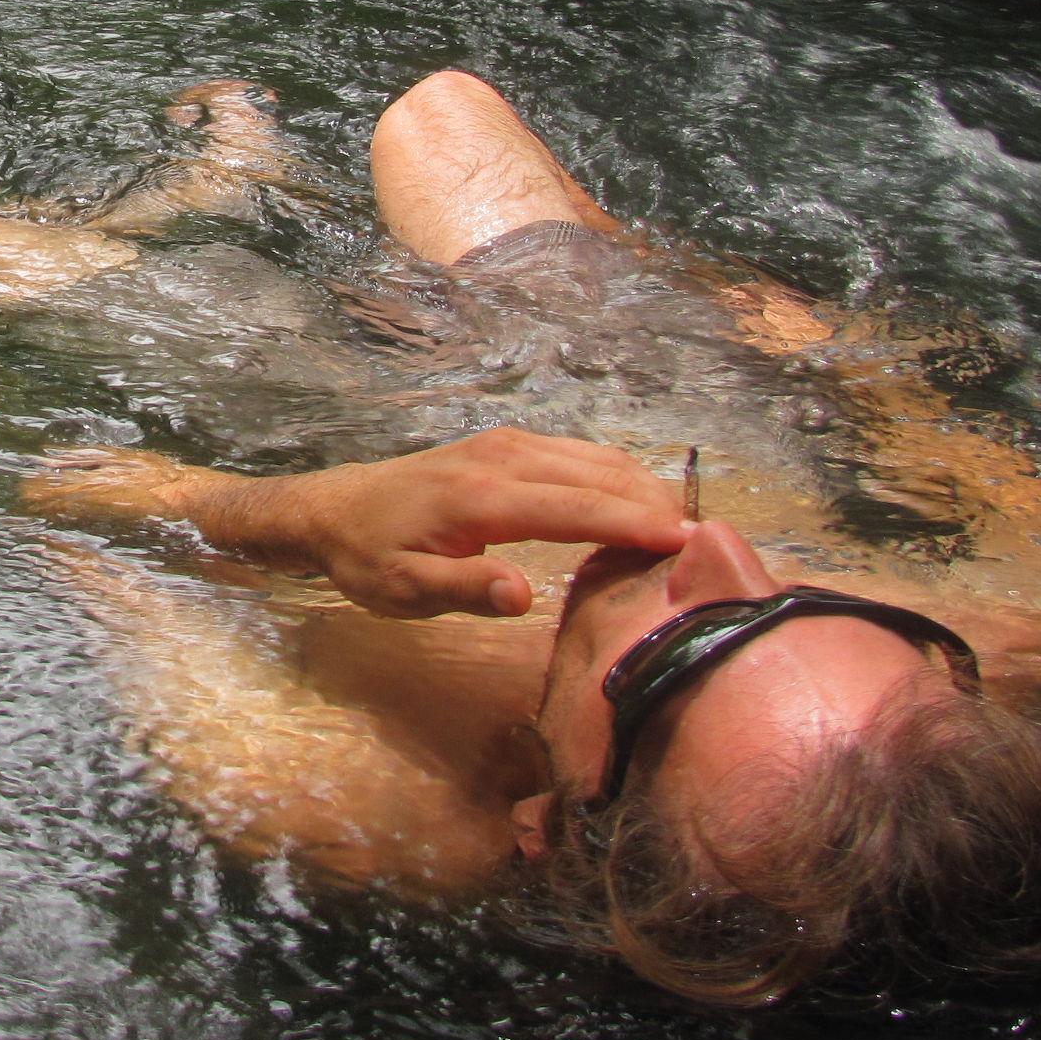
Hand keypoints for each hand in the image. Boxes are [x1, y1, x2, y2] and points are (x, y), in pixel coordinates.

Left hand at [284, 428, 690, 618]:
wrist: (334, 510)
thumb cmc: (369, 557)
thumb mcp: (403, 590)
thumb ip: (465, 590)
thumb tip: (524, 595)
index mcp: (483, 496)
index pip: (579, 508)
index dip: (637, 525)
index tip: (689, 542)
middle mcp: (503, 458)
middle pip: (601, 475)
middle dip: (656, 505)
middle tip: (705, 547)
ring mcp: (506, 445)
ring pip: (595, 459)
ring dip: (642, 489)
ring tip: (683, 530)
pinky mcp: (506, 445)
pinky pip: (577, 455)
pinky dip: (616, 478)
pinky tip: (636, 506)